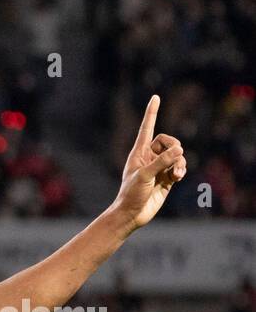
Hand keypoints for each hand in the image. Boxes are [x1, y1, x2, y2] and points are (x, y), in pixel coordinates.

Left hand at [108, 96, 185, 231]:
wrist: (132, 214)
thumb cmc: (131, 194)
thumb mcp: (145, 176)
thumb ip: (162, 161)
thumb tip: (180, 149)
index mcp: (139, 153)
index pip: (147, 128)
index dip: (152, 113)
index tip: (156, 97)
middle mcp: (149, 158)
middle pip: (168, 141)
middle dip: (174, 147)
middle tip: (175, 156)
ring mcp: (158, 168)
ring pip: (176, 155)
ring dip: (179, 162)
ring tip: (176, 174)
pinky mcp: (166, 178)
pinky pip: (179, 167)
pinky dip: (181, 170)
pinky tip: (177, 177)